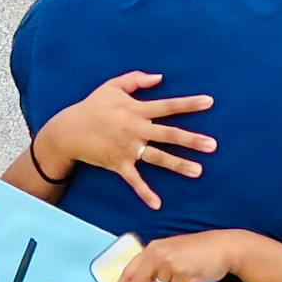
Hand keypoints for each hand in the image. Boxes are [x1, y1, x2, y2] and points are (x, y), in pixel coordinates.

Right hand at [38, 71, 216, 208]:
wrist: (68, 131)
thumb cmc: (92, 106)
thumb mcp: (112, 86)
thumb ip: (137, 79)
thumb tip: (160, 77)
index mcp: (137, 109)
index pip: (168, 106)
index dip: (189, 104)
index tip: (210, 103)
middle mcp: (136, 129)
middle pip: (169, 134)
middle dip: (192, 140)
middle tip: (212, 145)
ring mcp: (128, 148)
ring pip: (158, 157)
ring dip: (178, 165)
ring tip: (198, 171)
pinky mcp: (119, 164)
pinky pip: (134, 180)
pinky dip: (145, 193)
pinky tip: (157, 204)